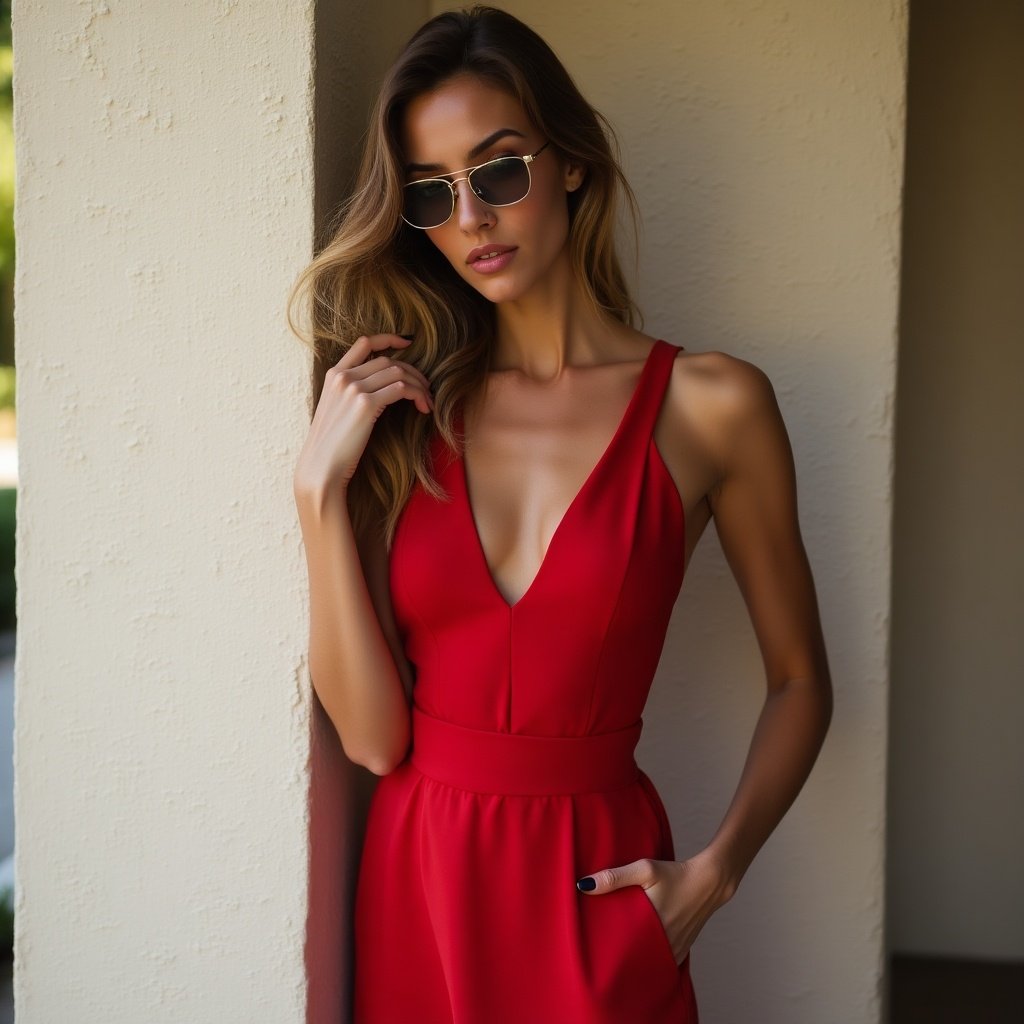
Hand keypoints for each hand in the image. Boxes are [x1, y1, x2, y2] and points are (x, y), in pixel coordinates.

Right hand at [293, 333, 434, 497]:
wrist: (320, 468)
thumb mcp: (335, 411)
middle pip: (388, 361)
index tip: (407, 343)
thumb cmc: (331, 447)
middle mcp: (343, 376)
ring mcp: (353, 388)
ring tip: (427, 401)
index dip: (389, 339)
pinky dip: (418, 395)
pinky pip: (401, 389)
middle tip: (426, 388)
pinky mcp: (366, 405)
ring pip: (398, 373)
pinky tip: (424, 408)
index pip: (364, 343)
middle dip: (413, 372)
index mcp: (334, 374)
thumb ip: (349, 394)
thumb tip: (377, 391)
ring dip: (419, 385)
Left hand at [575, 849, 733, 964]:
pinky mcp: (681, 949)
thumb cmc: (675, 873)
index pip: (622, 948)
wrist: (709, 881)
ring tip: (615, 952)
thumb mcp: (644, 869)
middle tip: (599, 951)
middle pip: (634, 957)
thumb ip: (614, 877)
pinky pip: (661, 959)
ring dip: (634, 957)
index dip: (606, 950)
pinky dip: (650, 957)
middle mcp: (664, 943)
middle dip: (618, 955)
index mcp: (652, 926)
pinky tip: (638, 950)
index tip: (591, 947)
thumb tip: (583, 885)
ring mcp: (674, 949)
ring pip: (648, 961)